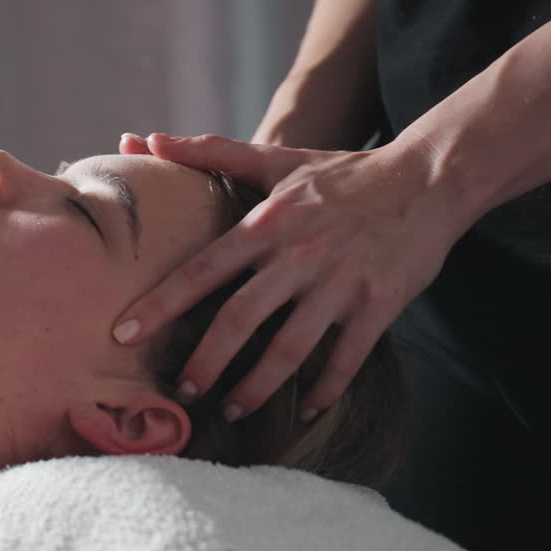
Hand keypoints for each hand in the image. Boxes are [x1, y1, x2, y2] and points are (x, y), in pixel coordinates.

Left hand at [111, 132, 464, 421]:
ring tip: (231, 411)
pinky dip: (325, 389)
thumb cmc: (342, 174)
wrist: (427, 179)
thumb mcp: (277, 159)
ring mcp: (340, 284)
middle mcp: (298, 256)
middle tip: (182, 391)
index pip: (201, 270)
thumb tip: (150, 138)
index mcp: (267, 223)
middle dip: (205, 361)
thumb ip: (211, 153)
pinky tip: (305, 410)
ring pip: (289, 349)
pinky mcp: (378, 305)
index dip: (161, 304)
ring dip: (256, 387)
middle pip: (239, 319)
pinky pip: (346, 359)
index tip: (123, 334)